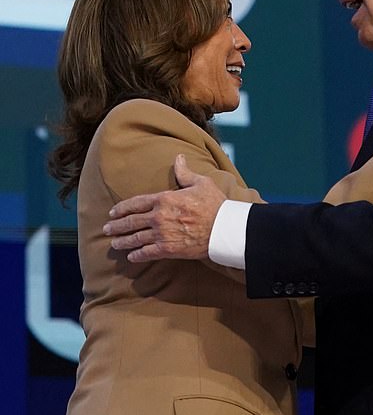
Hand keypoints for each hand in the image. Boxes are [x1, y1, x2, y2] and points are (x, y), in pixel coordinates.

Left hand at [103, 154, 227, 261]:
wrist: (224, 228)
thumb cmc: (215, 204)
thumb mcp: (200, 183)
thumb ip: (185, 172)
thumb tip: (178, 157)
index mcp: (164, 199)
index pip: (136, 203)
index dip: (122, 208)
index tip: (113, 212)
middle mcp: (159, 216)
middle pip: (131, 222)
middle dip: (117, 226)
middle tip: (106, 228)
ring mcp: (162, 234)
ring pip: (135, 238)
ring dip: (122, 241)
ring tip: (113, 243)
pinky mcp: (168, 249)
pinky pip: (147, 253)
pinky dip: (137, 255)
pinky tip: (131, 257)